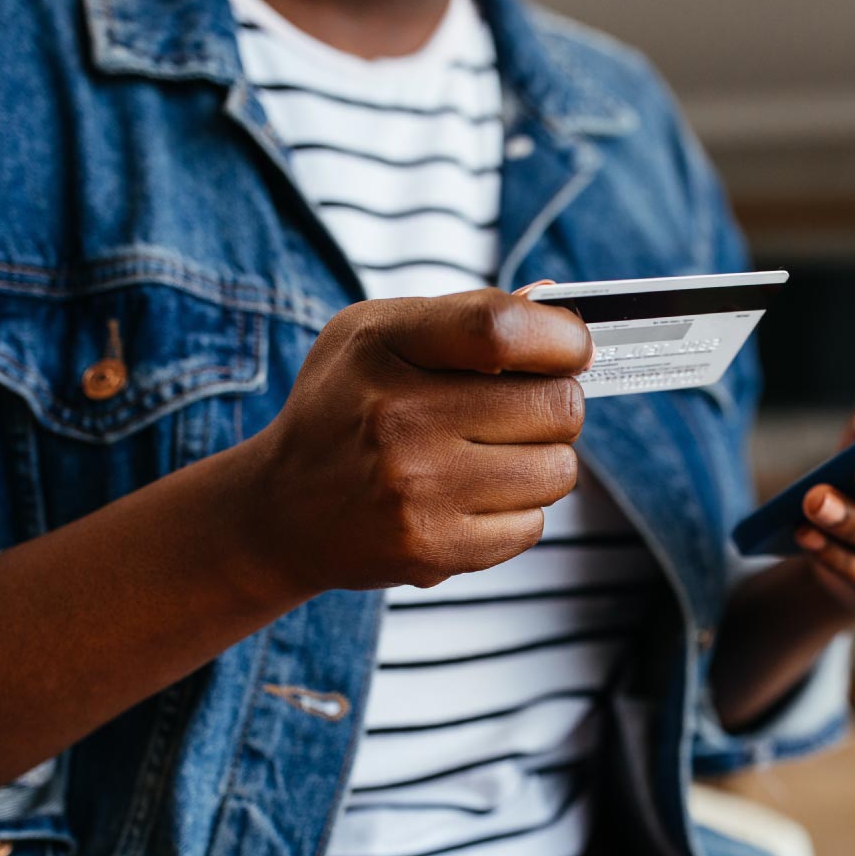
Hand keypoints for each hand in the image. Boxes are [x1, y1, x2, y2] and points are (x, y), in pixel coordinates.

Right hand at [235, 288, 592, 598]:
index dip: (562, 337)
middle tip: (525, 410)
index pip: (502, 329)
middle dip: (556, 405)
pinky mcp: (435, 549)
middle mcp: (399, 420)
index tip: (572, 349)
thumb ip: (466, 316)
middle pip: (556, 406)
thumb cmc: (344, 409)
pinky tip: (472, 498)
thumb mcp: (376, 335)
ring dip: (542, 462)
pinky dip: (516, 512)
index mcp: (385, 348)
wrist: (282, 511)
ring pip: (558, 470)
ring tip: (494, 456)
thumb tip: (559, 306)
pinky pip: (533, 525)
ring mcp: (418, 491)